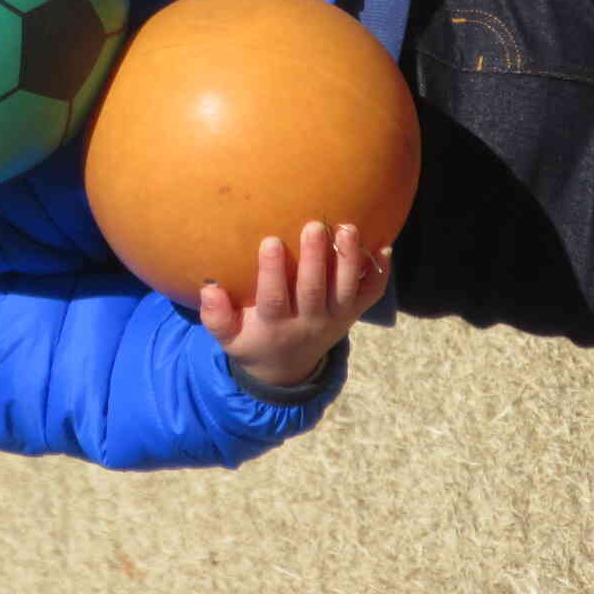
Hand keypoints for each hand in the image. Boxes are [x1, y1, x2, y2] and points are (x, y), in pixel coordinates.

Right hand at [198, 222, 392, 389]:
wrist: (288, 367)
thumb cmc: (254, 340)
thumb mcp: (230, 337)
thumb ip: (216, 316)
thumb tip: (209, 289)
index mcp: (276, 325)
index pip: (274, 299)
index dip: (273, 272)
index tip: (270, 241)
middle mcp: (309, 321)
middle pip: (314, 291)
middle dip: (315, 259)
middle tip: (315, 226)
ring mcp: (335, 317)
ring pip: (345, 290)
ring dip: (348, 259)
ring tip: (348, 229)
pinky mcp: (352, 313)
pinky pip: (370, 294)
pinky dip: (381, 272)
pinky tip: (385, 247)